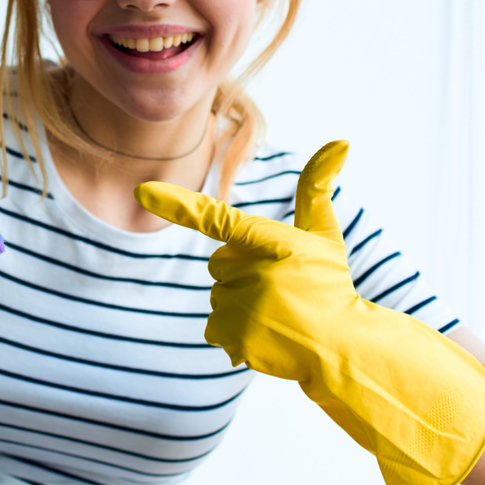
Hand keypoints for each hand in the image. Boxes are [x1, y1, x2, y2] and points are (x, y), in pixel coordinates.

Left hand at [135, 141, 484, 484]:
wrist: (342, 344)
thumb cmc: (330, 283)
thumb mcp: (325, 233)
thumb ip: (317, 187)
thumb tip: (341, 140)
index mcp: (268, 241)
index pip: (215, 218)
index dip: (177, 204)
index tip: (143, 192)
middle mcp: (251, 271)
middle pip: (218, 263)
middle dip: (242, 272)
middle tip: (278, 286)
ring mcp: (242, 306)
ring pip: (218, 296)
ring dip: (240, 303)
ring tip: (277, 313)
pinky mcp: (236, 337)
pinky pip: (215, 328)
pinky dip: (234, 333)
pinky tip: (265, 333)